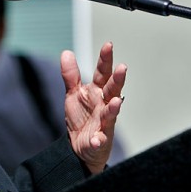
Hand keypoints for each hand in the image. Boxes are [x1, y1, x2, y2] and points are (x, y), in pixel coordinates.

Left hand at [61, 41, 126, 174]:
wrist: (80, 146)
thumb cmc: (81, 117)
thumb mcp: (73, 94)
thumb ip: (71, 75)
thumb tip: (67, 52)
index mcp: (97, 92)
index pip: (103, 73)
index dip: (105, 60)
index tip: (109, 45)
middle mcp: (104, 105)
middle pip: (112, 91)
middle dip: (118, 80)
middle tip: (123, 68)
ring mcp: (104, 123)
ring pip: (111, 114)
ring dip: (114, 108)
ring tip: (117, 102)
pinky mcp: (99, 141)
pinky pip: (100, 140)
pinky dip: (99, 139)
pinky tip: (97, 139)